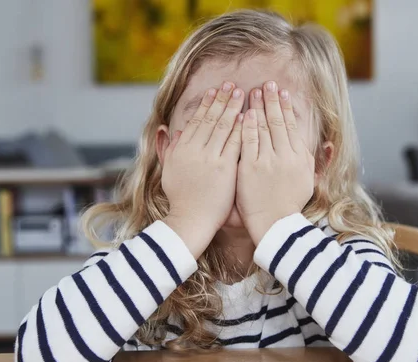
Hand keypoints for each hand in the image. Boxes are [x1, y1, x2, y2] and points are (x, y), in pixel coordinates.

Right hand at [162, 82, 243, 257]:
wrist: (190, 220)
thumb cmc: (181, 199)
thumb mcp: (169, 171)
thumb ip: (170, 149)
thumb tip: (171, 130)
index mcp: (181, 149)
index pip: (196, 121)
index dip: (206, 104)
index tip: (215, 90)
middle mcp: (195, 150)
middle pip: (211, 119)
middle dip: (222, 100)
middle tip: (232, 84)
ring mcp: (210, 158)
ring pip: (223, 127)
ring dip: (233, 108)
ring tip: (243, 93)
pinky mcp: (224, 169)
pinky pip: (235, 143)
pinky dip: (241, 129)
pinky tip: (248, 116)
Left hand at [236, 81, 314, 244]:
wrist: (275, 226)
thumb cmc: (290, 205)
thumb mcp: (309, 181)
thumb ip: (315, 160)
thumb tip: (329, 145)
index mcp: (300, 158)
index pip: (292, 126)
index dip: (287, 107)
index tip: (282, 93)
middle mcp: (286, 156)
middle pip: (278, 121)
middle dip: (272, 100)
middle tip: (267, 84)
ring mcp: (267, 161)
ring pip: (263, 127)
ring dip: (258, 106)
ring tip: (253, 91)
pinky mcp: (250, 168)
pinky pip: (248, 141)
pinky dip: (246, 125)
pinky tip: (244, 113)